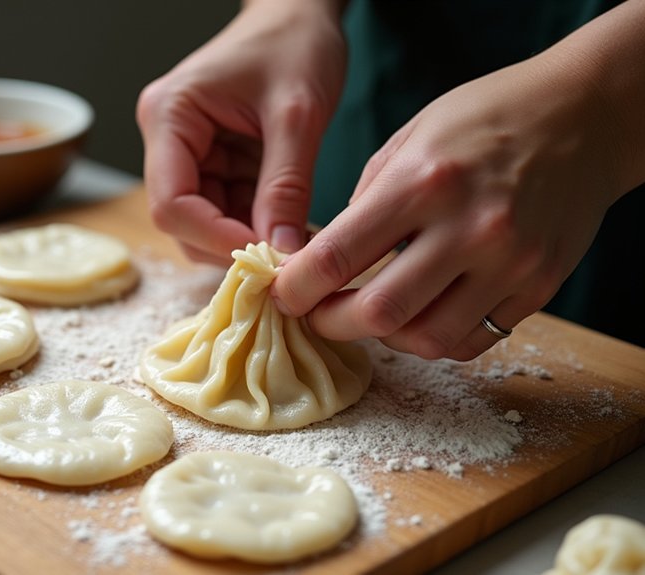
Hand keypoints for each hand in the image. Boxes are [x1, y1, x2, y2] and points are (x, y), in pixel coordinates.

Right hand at [136, 0, 347, 263]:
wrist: (302, 12)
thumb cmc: (296, 43)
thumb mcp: (298, 114)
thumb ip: (287, 185)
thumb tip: (284, 254)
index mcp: (170, 117)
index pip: (171, 202)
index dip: (213, 237)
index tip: (265, 258)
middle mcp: (167, 138)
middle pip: (181, 219)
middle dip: (230, 242)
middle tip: (284, 258)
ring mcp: (188, 151)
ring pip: (204, 221)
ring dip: (245, 236)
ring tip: (293, 240)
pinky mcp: (213, 161)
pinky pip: (226, 208)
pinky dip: (256, 223)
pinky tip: (290, 223)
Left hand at [272, 45, 627, 360]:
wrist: (585, 115)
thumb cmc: (485, 119)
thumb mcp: (409, 138)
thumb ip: (365, 203)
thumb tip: (322, 260)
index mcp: (422, 181)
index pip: (336, 258)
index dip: (295, 289)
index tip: (283, 294)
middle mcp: (468, 227)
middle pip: (377, 314)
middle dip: (331, 324)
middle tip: (318, 314)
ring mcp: (510, 263)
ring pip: (427, 339)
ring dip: (385, 337)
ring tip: (371, 312)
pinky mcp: (539, 285)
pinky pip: (473, 340)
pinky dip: (435, 338)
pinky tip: (421, 314)